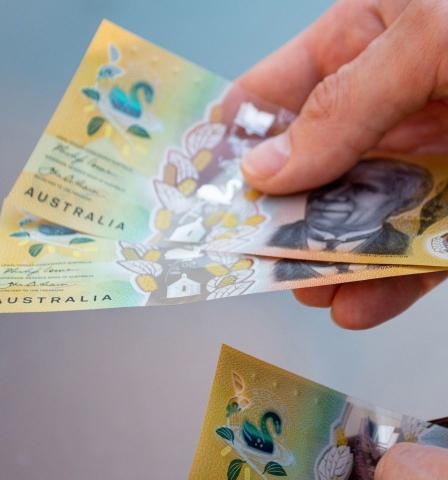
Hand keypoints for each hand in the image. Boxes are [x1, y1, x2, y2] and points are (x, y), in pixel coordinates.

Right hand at [238, 0, 447, 328]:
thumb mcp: (430, 34)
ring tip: (303, 288)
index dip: (231, 141)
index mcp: (367, 36)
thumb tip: (268, 168)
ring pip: (359, 217)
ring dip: (326, 258)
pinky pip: (419, 249)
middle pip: (309, 168)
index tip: (197, 193)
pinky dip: (388, 282)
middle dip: (277, 215)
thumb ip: (345, 101)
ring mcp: (434, 154)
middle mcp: (393, 99)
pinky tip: (359, 303)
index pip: (273, 93)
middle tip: (247, 256)